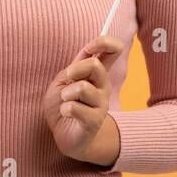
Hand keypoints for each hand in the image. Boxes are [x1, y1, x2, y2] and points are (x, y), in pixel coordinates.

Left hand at [42, 35, 123, 162]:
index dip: (103, 42)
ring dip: (66, 95)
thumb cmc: (63, 105)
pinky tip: (67, 115)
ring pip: (82, 88)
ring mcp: (101, 104)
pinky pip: (75, 107)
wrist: (63, 134)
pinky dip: (64, 109)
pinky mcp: (94, 121)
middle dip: (74, 70)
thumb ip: (74, 68)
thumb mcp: (63, 82)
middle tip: (67, 81)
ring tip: (66, 102)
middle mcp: (103, 86)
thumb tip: (88, 55)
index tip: (88, 50)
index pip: (113, 49)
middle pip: (95, 65)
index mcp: (96, 73)